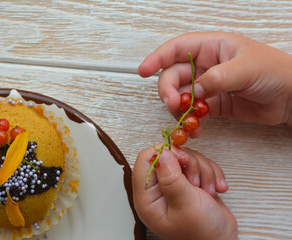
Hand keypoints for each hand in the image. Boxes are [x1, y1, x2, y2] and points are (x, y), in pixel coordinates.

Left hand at [133, 146, 237, 239]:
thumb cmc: (202, 233)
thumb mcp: (185, 205)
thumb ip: (171, 178)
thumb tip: (161, 153)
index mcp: (147, 197)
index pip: (145, 160)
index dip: (164, 153)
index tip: (183, 160)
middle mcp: (158, 189)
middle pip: (169, 155)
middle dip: (190, 165)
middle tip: (196, 183)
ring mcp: (175, 184)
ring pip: (187, 158)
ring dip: (203, 171)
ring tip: (207, 192)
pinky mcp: (190, 182)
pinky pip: (199, 165)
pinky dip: (211, 174)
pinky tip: (216, 189)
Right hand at [138, 32, 291, 125]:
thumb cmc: (276, 71)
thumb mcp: (246, 68)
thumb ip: (217, 78)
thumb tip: (194, 91)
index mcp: (213, 48)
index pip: (178, 49)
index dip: (158, 58)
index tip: (143, 70)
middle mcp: (207, 66)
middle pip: (174, 75)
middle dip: (168, 90)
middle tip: (172, 104)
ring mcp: (209, 86)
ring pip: (181, 96)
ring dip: (178, 109)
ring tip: (188, 120)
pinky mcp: (214, 105)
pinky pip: (194, 112)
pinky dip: (191, 121)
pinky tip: (196, 128)